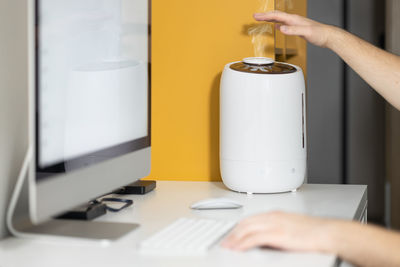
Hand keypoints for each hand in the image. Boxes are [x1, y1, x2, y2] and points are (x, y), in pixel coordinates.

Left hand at [221, 211, 336, 252]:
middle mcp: (272, 217)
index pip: (251, 219)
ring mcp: (275, 225)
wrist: (329, 233)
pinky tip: (238, 249)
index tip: (231, 234)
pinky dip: (243, 243)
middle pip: (246, 223)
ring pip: (247, 229)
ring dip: (235, 238)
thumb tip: (268, 237)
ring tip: (227, 246)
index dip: (238, 227)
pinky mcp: (278, 235)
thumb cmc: (315, 231)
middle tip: (225, 241)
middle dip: (233, 233)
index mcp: (275, 214)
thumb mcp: (291, 225)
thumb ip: (277, 228)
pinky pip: (255, 238)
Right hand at [254, 11, 335, 47]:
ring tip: (262, 19)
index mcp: (294, 19)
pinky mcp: (297, 28)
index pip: (276, 16)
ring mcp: (295, 24)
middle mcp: (293, 20)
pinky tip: (277, 27)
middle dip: (264, 16)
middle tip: (255, 16)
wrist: (327, 36)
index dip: (265, 16)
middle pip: (276, 15)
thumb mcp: (305, 32)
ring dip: (270, 19)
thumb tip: (280, 28)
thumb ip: (293, 30)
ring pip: (279, 19)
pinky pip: (284, 24)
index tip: (256, 16)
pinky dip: (277, 24)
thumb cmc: (319, 34)